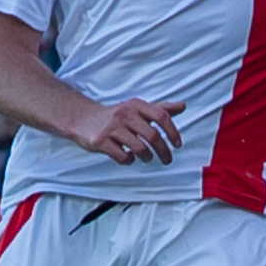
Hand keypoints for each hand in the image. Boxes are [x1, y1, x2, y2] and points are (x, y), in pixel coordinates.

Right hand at [71, 96, 185, 164]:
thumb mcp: (137, 108)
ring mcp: (111, 127)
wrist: (82, 119)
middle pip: (153, 135)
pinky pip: (122, 156)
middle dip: (164, 151)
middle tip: (167, 160)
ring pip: (139, 148)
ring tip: (147, 158)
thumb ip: (159, 108)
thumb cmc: (116, 116)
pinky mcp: (100, 141)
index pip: (162, 116)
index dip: (173, 132)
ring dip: (147, 157)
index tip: (177, 145)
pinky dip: (129, 160)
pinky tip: (128, 157)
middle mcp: (124, 114)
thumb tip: (183, 106)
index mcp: (136, 105)